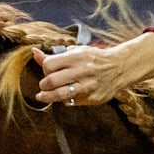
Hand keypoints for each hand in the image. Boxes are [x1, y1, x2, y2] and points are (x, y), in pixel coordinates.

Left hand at [33, 32, 153, 106]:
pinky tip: (66, 96)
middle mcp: (82, 71)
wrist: (120, 67)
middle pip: (50, 81)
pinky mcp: (93, 98)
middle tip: (45, 84)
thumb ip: (54, 55)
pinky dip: (66, 100)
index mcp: (76, 56)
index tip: (47, 71)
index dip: (45, 69)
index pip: (48, 65)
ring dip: (47, 96)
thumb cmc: (94, 58)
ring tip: (43, 96)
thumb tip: (34, 52)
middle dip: (44, 84)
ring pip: (59, 95)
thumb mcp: (76, 52)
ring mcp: (88, 86)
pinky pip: (72, 102)